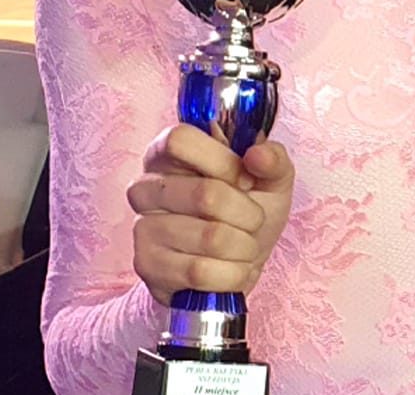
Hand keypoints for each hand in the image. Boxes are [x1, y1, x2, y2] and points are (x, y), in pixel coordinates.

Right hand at [128, 124, 294, 304]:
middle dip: (248, 213)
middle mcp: (146, 186)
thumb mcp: (272, 177)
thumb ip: (273, 158)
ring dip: (244, 246)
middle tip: (254, 219)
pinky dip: (232, 273)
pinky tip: (231, 268)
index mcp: (170, 151)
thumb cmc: (249, 208)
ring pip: (210, 237)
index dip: (223, 162)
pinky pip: (199, 271)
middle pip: (205, 193)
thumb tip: (258, 153)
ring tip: (244, 245)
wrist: (236, 263)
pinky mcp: (146, 266)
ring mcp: (142, 227)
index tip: (246, 180)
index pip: (181, 140)